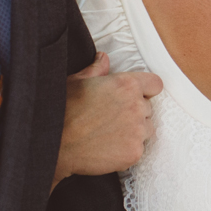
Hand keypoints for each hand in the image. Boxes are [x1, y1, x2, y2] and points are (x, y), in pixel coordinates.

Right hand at [55, 55, 161, 186]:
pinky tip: (108, 148)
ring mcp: (137, 131)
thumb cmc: (63, 111)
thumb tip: (103, 58)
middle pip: (148, 108)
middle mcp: (136, 106)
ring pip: (146, 129)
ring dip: (134, 131)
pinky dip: (127, 150)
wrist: (55, 146)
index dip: (146, 90)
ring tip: (110, 134)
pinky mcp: (135, 152)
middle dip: (135, 112)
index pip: (155, 84)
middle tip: (112, 118)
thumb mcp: (76, 82)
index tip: (136, 96)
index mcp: (126, 85)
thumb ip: (96, 69)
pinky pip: (138, 149)